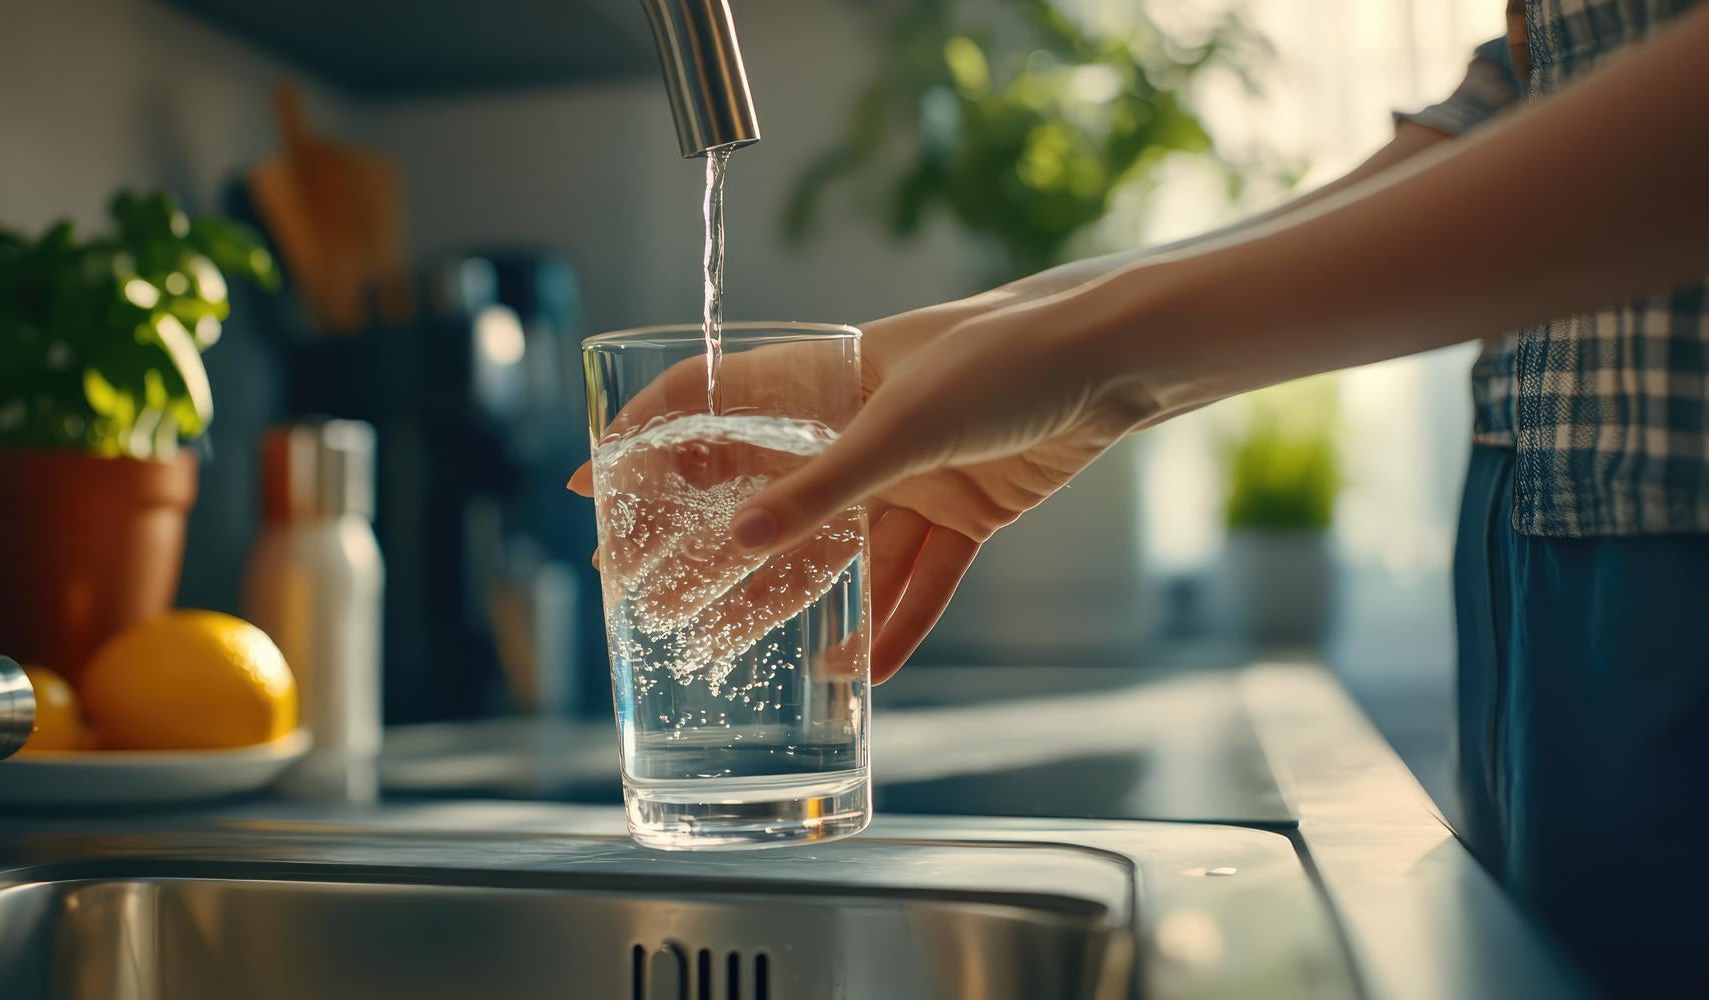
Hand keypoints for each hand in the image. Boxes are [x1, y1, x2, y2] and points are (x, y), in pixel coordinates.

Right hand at [571, 266, 1157, 681]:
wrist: (1118, 359)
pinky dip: (894, 624)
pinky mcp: (966, 510)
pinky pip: (919, 580)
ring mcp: (912, 473)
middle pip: (766, 500)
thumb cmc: (1006, 357)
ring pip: (837, 553)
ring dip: (792, 603)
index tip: (590, 485)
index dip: (648, 443)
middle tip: (645, 596)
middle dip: (706, 550)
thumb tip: (740, 539)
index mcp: (827, 382)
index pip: (713, 407)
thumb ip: (824, 485)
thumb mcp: (905, 421)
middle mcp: (859, 429)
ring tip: (733, 651)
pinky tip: (858, 670)